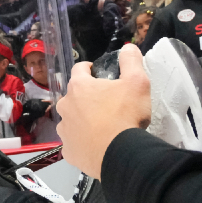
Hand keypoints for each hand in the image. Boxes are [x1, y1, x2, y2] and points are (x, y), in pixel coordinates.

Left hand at [56, 44, 151, 178]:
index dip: (90, 69)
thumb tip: (128, 47)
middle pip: (74, 96)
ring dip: (82, 119)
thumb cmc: (125, 115)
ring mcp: (64, 130)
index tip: (99, 74)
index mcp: (79, 87)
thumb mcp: (137, 82)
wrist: (119, 155)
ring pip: (71, 119)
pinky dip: (82, 141)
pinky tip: (95, 144)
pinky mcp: (68, 151)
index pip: (79, 69)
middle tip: (106, 103)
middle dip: (87, 97)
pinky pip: (73, 142)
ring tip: (101, 126)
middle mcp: (65, 106)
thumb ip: (131, 61)